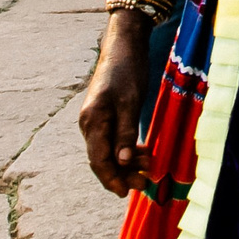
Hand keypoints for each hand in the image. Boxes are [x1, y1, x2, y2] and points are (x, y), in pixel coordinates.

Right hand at [77, 11, 156, 194]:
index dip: (112, 179)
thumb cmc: (128, 71)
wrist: (123, 45)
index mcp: (92, 121)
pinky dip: (126, 149)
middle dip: (122, 174)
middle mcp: (89, 123)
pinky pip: (112, 140)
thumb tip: (122, 162)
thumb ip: (125, 133)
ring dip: (127, 163)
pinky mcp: (104, 116)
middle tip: (145, 183)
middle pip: (102, 159)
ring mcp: (95, 120)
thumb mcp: (130, 102)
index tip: (127, 193)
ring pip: (108, 151)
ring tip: (149, 167)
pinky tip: (142, 153)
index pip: (98, 160)